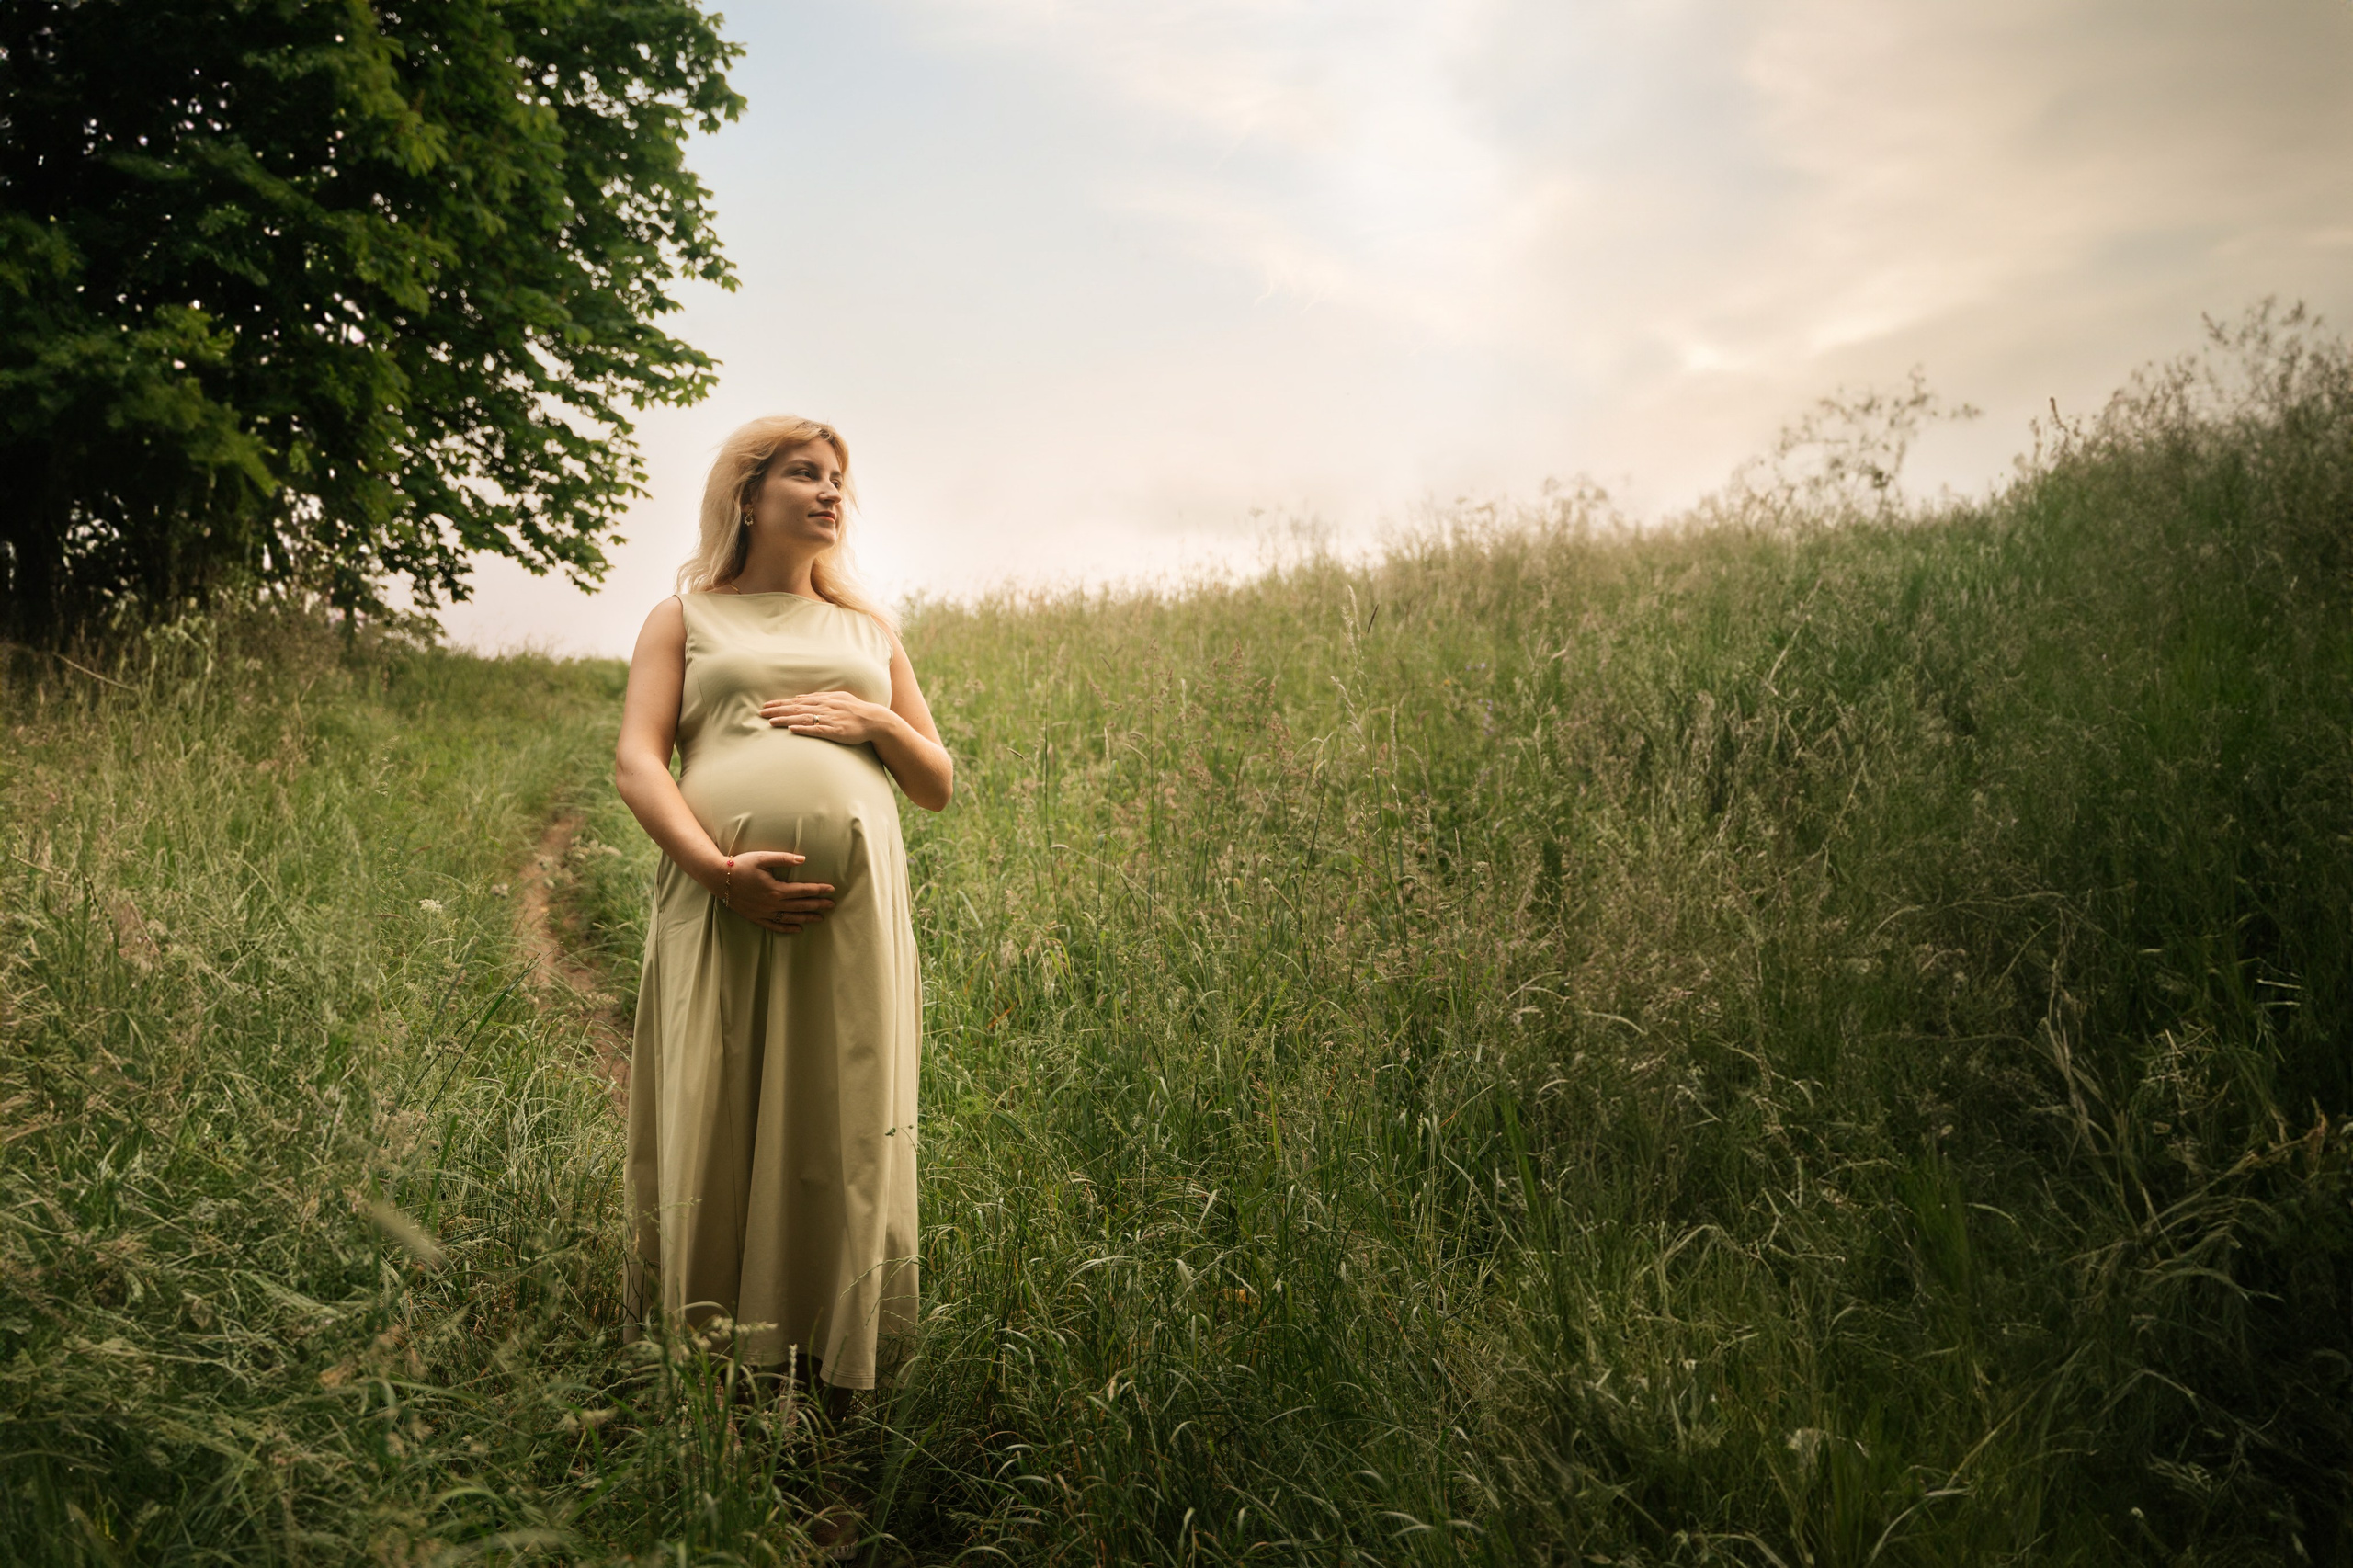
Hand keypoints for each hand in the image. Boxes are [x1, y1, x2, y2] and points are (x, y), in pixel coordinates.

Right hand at [717, 849, 834, 934]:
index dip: (819, 890)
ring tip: (820, 918)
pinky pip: (775, 926)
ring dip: (806, 918)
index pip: (803, 890)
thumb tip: (804, 859)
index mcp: (776, 889)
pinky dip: (787, 929)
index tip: (831, 890)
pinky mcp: (756, 917)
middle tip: (832, 905)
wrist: (719, 879)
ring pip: (790, 918)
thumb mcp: (763, 858)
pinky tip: (798, 929)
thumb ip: (784, 858)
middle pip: (800, 906)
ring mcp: (764, 913)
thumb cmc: (741, 865)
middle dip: (818, 905)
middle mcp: (772, 904)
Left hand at [762, 689, 893, 745]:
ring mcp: (829, 719)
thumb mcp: (837, 697)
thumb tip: (800, 698)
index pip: (796, 702)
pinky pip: (816, 730)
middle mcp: (823, 707)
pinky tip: (792, 730)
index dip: (780, 704)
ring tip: (770, 722)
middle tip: (760, 713)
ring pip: (802, 719)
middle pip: (795, 709)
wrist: (874, 720)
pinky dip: (803, 729)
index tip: (766, 706)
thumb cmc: (855, 709)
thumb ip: (819, 697)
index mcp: (823, 700)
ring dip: (785, 720)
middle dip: (777, 711)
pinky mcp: (834, 731)